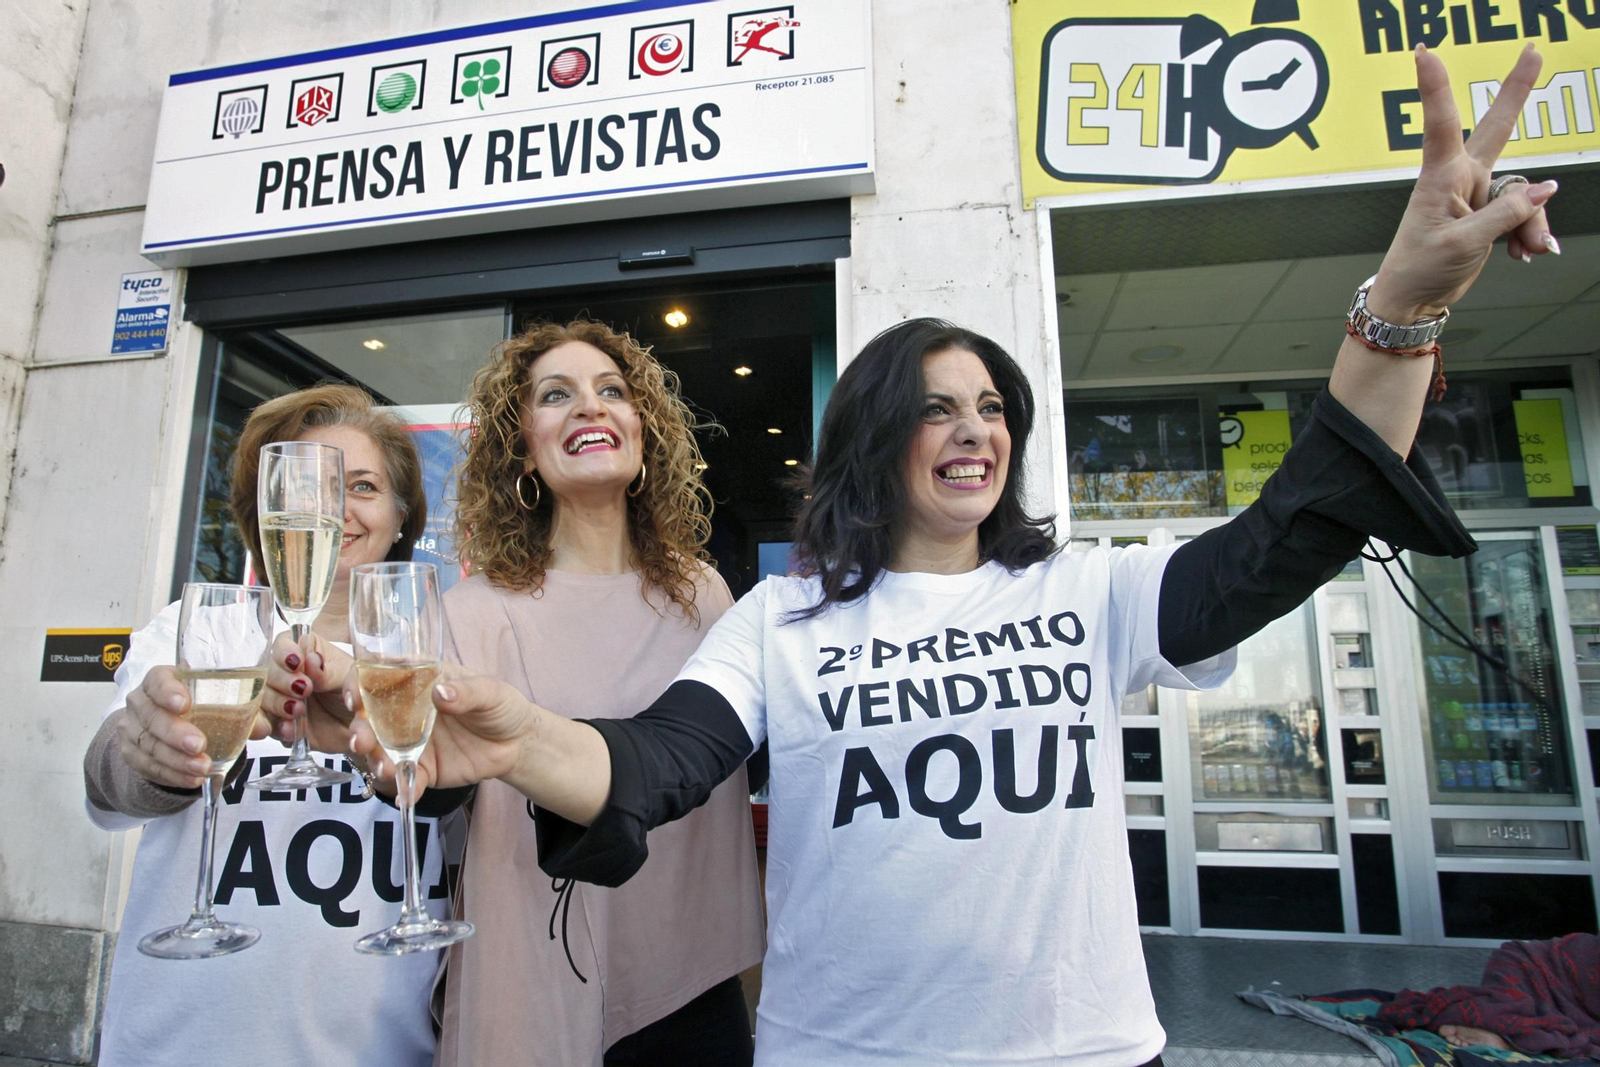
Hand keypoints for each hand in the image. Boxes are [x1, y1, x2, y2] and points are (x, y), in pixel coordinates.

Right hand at [118, 665, 267, 788]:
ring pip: (150, 745)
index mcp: (161, 680)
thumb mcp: (217, 703)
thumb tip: (263, 728)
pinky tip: (191, 779)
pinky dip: (172, 774)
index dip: (168, 691)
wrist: (164, 728)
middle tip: (199, 745)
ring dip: (177, 759)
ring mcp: (132, 728)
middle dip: (176, 733)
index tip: (184, 704)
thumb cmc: (197, 707)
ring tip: (202, 767)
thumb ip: (241, 711)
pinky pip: (148, 766)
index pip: (158, 680)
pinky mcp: (130, 753)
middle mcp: (141, 701)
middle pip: (152, 716)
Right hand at [262, 631, 356, 754]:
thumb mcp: (350, 678)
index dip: (285, 652)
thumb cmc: (358, 694)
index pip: (283, 643)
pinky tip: (287, 728)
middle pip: (267, 670)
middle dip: (282, 680)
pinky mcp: (277, 723)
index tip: (296, 662)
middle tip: (304, 690)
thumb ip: (330, 671)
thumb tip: (313, 661)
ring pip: (261, 697)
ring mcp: (279, 699)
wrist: (363, 730)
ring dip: (277, 704)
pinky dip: (270, 726)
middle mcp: (287, 673)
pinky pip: (262, 725)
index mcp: (306, 651)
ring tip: (298, 710)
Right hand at [347, 666, 533, 801]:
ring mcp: (409, 741)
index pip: (377, 677)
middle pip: (369, 718)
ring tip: (385, 769)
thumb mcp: (491, 692)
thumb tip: (441, 692)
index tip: (354, 698)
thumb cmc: (501, 705)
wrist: (518, 743)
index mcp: (417, 681)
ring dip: (375, 760)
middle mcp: (405, 711)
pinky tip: (407, 793)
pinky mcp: (422, 768)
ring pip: (380, 751)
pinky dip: (403, 788)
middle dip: (359, 730)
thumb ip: (467, 692)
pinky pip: (405, 779)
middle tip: (361, 741)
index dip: (357, 685)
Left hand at [1370, 45, 1558, 322]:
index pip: (1440, 123)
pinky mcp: (1488, 212)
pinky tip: (1524, 254)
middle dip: (1517, 90)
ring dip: (1531, 223)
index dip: (1434, 86)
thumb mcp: (1463, 244)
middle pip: (1496, 127)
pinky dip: (1528, 234)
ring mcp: (1476, 193)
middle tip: (1534, 50)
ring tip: (1526, 252)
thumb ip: (1505, 214)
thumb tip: (1545, 188)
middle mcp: (1460, 178)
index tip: (1424, 52)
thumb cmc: (1420, 269)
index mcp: (1441, 178)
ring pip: (1524, 193)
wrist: (1412, 300)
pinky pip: (1524, 213)